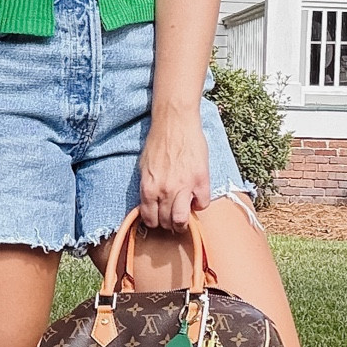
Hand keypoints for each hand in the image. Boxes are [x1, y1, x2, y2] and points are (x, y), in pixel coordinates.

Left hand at [136, 114, 210, 231]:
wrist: (175, 123)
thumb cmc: (158, 142)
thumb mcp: (144, 167)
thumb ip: (147, 187)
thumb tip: (150, 204)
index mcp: (148, 188)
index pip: (150, 219)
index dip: (155, 222)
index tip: (159, 220)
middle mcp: (164, 191)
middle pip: (167, 222)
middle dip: (169, 223)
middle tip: (173, 218)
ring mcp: (183, 187)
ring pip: (183, 219)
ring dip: (183, 221)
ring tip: (184, 214)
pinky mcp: (200, 180)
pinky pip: (202, 204)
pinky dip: (199, 204)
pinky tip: (196, 196)